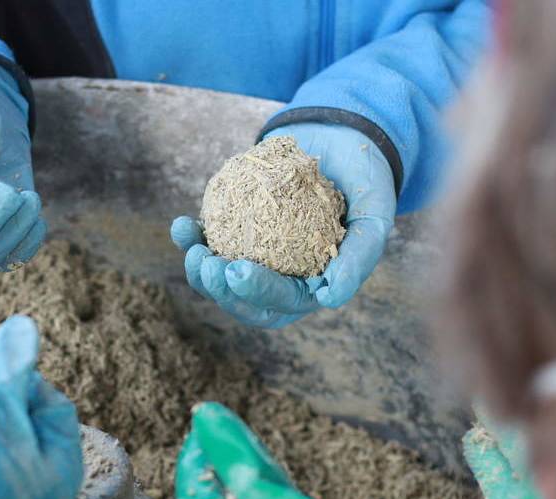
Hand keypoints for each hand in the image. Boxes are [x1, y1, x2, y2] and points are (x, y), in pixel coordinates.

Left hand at [171, 122, 395, 325]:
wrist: (341, 139)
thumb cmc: (365, 179)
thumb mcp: (375, 214)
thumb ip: (360, 256)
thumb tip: (329, 298)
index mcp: (313, 285)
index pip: (282, 302)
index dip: (257, 292)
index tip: (237, 270)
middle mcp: (282, 278)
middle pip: (244, 300)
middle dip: (219, 290)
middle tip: (206, 265)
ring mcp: (256, 257)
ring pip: (221, 278)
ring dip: (199, 270)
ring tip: (191, 246)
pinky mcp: (236, 234)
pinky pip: (209, 243)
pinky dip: (192, 237)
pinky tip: (181, 225)